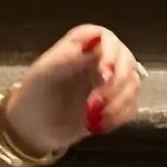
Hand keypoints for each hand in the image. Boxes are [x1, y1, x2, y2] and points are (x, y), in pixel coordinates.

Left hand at [5, 25, 144, 154]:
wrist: (34, 128)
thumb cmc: (34, 95)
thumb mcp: (43, 74)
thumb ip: (66, 56)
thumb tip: (91, 43)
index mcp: (81, 47)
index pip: (106, 38)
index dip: (111, 52)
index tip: (105, 73)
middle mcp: (100, 60)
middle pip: (126, 60)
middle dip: (117, 82)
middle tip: (99, 102)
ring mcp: (110, 82)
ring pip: (132, 83)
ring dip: (118, 101)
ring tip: (95, 117)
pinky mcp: (115, 103)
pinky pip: (131, 105)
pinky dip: (119, 115)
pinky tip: (100, 124)